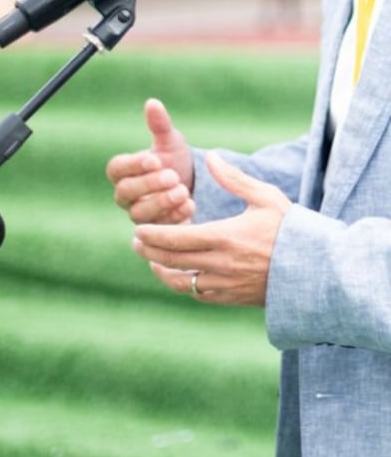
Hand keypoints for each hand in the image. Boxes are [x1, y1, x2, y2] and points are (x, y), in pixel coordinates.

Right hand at [106, 99, 195, 224]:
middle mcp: (125, 195)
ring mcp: (138, 214)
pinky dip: (173, 217)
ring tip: (183, 191)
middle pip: (125, 192)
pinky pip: (158, 228)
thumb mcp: (169, 142)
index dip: (133, 165)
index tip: (155, 159)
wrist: (192, 186)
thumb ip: (159, 125)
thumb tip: (153, 102)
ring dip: (161, 202)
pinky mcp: (154, 231)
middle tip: (172, 176)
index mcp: (122, 171)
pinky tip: (190, 205)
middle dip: (149, 185)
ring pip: (139, 213)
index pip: (116, 169)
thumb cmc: (174, 160)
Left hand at [132, 154, 290, 305]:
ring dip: (163, 271)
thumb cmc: (293, 231)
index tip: (138, 229)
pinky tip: (178, 274)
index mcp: (225, 238)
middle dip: (149, 251)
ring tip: (152, 259)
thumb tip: (212, 157)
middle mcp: (222, 265)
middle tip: (136, 241)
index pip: (175, 238)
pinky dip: (184, 285)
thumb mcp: (266, 198)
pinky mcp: (235, 299)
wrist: (320, 272)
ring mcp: (228, 285)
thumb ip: (234, 179)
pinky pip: (201, 295)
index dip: (152, 235)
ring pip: (183, 282)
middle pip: (172, 260)